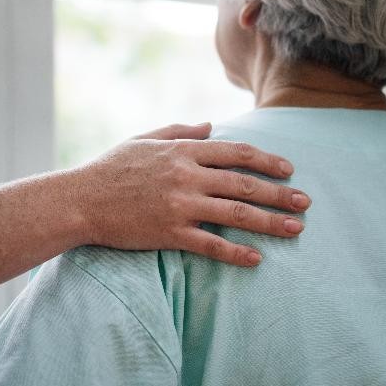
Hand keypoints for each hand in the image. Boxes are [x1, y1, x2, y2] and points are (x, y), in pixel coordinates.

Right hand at [73, 122, 309, 266]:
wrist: (80, 200)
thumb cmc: (110, 168)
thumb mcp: (144, 139)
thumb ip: (179, 130)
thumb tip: (211, 126)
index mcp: (182, 150)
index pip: (236, 152)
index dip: (267, 160)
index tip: (288, 169)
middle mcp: (186, 176)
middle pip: (244, 183)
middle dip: (280, 193)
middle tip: (305, 202)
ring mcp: (180, 205)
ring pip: (236, 213)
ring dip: (270, 222)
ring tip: (296, 229)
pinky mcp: (170, 232)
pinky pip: (211, 244)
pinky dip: (236, 253)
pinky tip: (256, 259)